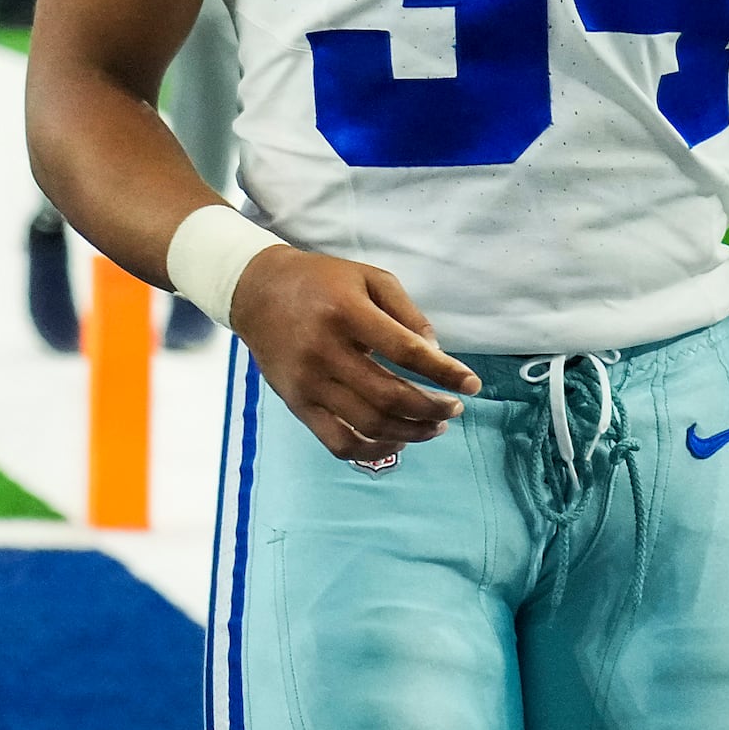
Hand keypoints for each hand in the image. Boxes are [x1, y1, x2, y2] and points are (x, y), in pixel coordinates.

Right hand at [229, 248, 480, 462]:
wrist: (256, 291)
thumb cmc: (320, 282)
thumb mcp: (368, 278)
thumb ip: (407, 312)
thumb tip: (436, 354)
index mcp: (346, 313)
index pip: (406, 351)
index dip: (446, 372)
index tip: (472, 384)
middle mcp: (324, 350)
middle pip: (390, 396)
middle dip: (433, 409)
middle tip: (453, 408)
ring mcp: (308, 382)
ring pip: (369, 424)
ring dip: (412, 432)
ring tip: (433, 427)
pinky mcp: (296, 403)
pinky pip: (338, 442)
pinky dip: (373, 451)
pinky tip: (396, 442)